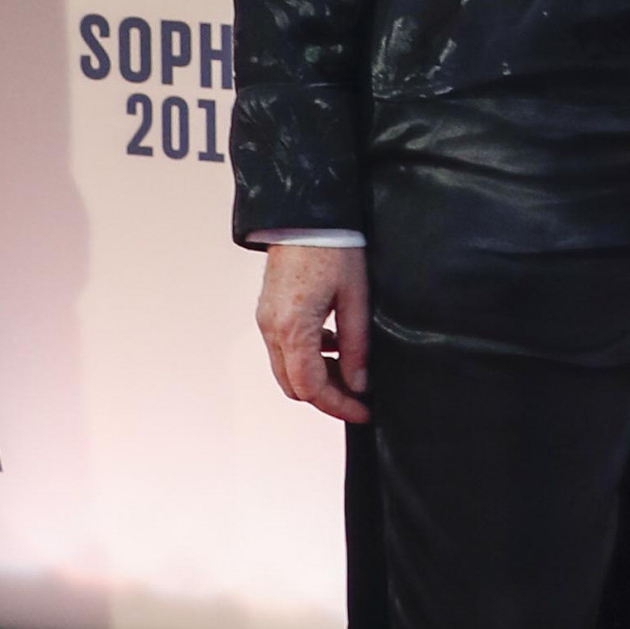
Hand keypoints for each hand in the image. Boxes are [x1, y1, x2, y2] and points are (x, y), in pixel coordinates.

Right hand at [257, 243, 370, 424]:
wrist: (305, 217)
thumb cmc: (334, 250)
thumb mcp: (356, 299)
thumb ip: (356, 345)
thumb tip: (360, 383)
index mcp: (293, 328)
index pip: (310, 388)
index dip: (338, 405)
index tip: (363, 411)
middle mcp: (271, 329)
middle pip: (294, 385)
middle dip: (327, 397)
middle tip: (359, 396)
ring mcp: (266, 321)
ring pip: (287, 370)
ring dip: (317, 378)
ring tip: (351, 370)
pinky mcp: (268, 313)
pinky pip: (284, 350)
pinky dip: (307, 358)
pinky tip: (335, 345)